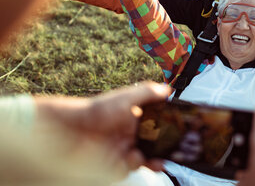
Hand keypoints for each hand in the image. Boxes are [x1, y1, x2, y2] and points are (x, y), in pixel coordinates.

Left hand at [35, 82, 169, 175]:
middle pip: (158, 140)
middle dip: (170, 143)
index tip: (183, 124)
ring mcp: (127, 150)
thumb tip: (167, 89)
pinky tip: (148, 159)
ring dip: (161, 156)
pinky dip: (148, 164)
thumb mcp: (124, 97)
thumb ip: (146, 92)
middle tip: (181, 143)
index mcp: (136, 118)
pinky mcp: (120, 165)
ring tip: (167, 155)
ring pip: (151, 155)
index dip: (171, 123)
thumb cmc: (95, 111)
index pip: (158, 121)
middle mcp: (133, 135)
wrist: (71, 131)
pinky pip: (139, 166)